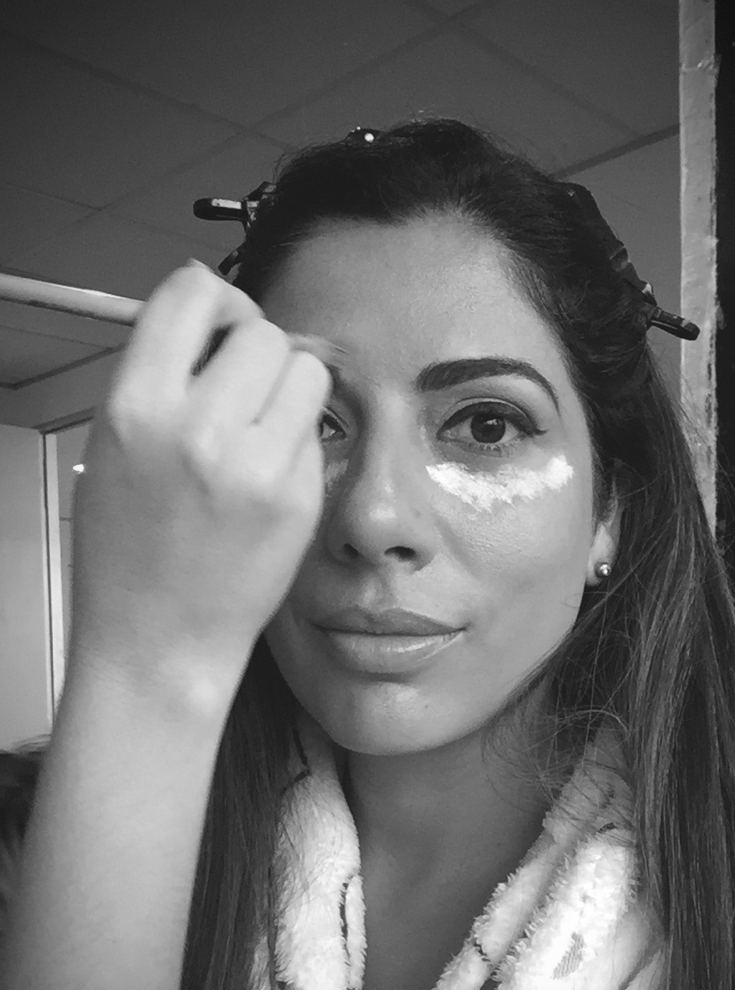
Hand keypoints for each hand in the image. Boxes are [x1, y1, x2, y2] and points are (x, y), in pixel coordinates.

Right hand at [70, 261, 330, 691]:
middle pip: (261, 331)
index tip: (220, 318)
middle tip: (240, 388)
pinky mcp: (299, 497)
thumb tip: (213, 326)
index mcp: (136, 409)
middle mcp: (197, 430)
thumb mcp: (111, 448)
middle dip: (255, 351)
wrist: (159, 641)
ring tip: (258, 428)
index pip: (189, 295)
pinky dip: (298, 439)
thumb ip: (159, 379)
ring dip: (287, 387)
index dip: (213, 298)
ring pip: (304, 371)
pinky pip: (315, 431)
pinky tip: (268, 476)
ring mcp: (256, 466)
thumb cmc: (127, 553)